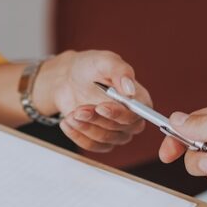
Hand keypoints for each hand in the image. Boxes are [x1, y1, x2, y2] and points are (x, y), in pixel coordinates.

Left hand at [33, 50, 150, 152]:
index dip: (119, 114)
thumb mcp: (105, 61)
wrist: (69, 79)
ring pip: (105, 139)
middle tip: (80, 109)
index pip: (137, 114)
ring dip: (85, 127)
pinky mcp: (101, 141)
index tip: (101, 108)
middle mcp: (131, 119)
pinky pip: (92, 146)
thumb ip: (120, 71)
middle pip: (120, 129)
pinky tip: (68, 122)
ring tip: (71, 113)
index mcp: (139, 99)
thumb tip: (130, 89)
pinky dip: (77, 135)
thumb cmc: (91, 67)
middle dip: (96, 119)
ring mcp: (117, 132)